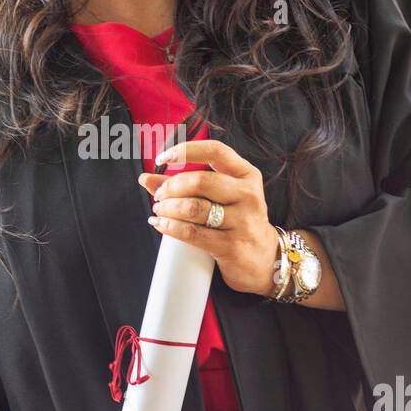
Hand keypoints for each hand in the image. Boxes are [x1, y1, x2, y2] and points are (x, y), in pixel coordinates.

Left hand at [139, 139, 278, 295]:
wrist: (264, 259)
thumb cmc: (237, 222)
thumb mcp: (221, 197)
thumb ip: (186, 185)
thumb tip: (146, 178)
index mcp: (247, 175)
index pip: (215, 151)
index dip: (185, 150)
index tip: (162, 158)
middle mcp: (248, 195)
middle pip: (200, 181)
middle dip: (171, 187)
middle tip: (159, 196)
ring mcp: (243, 221)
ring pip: (194, 208)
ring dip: (168, 208)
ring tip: (159, 211)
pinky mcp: (232, 246)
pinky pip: (192, 232)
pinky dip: (170, 227)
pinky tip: (160, 224)